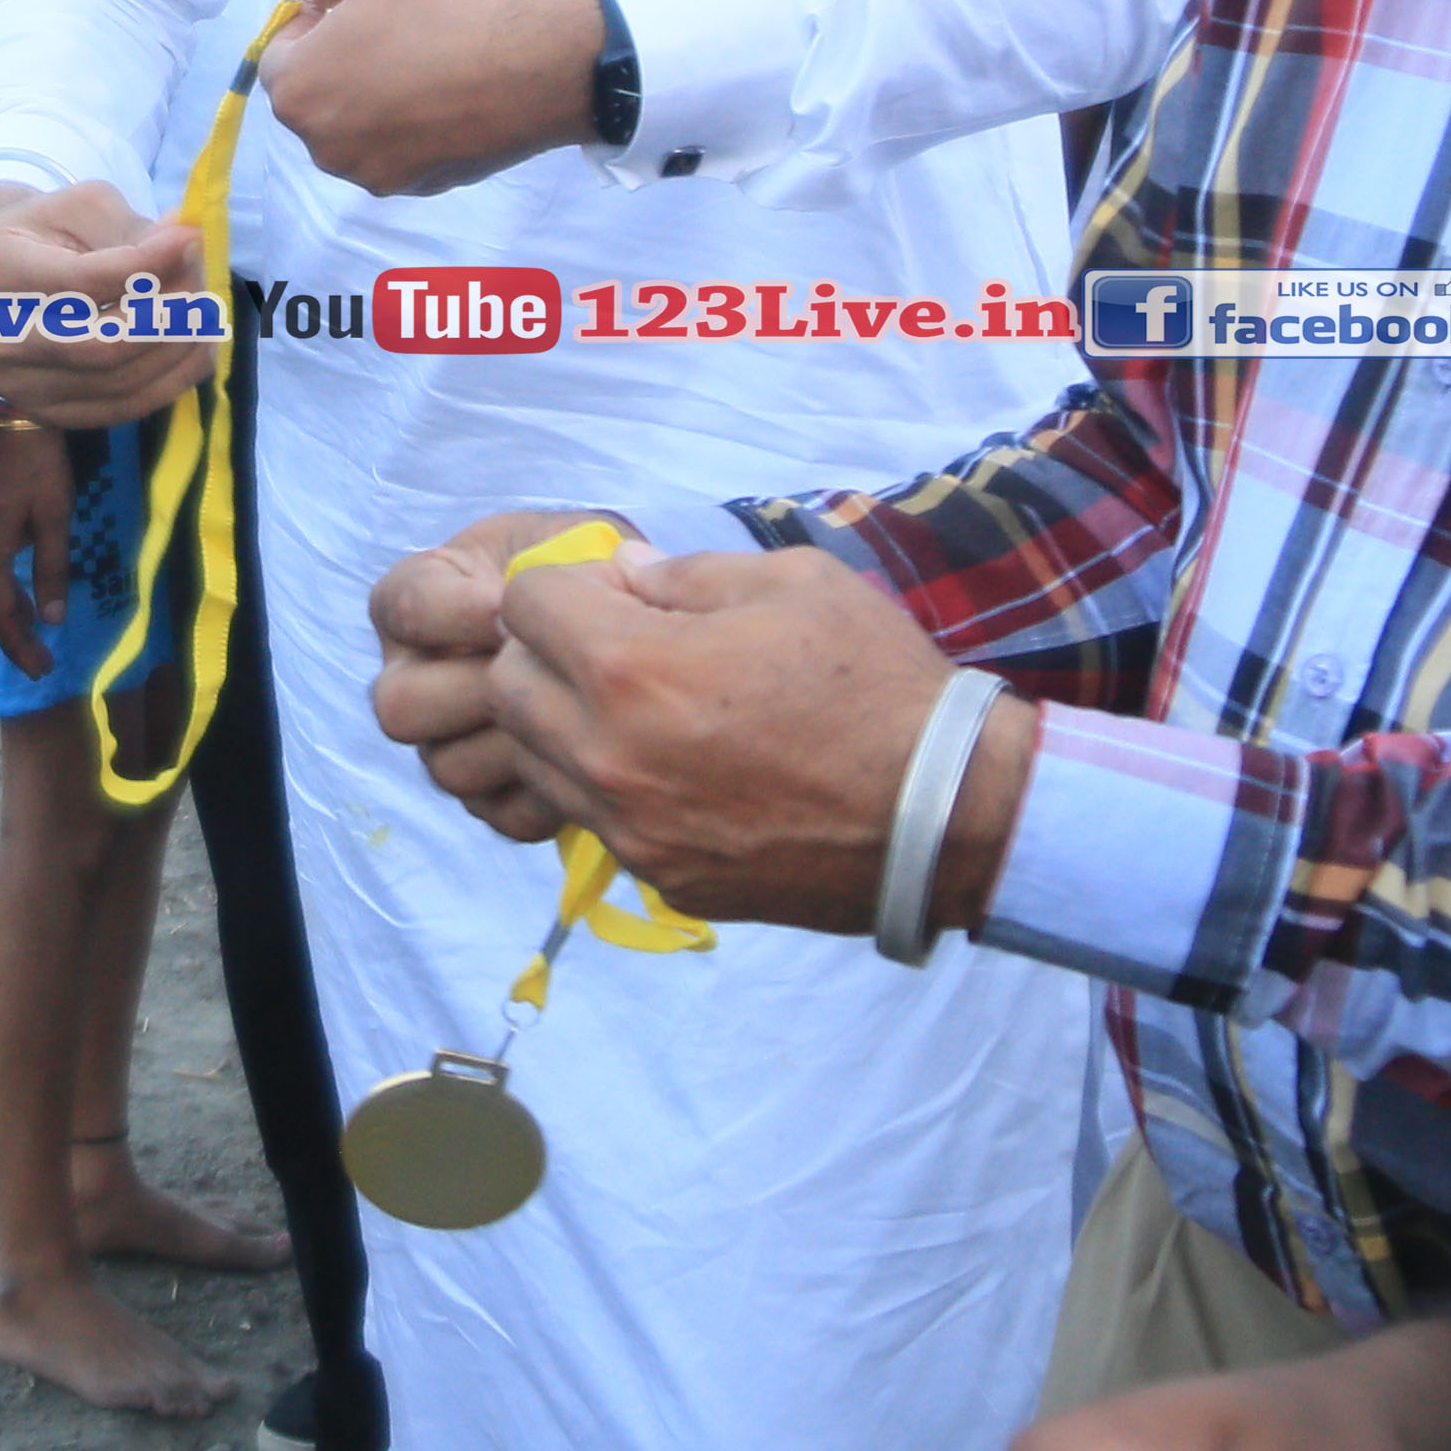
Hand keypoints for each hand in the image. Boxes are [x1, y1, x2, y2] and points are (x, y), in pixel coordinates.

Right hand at [0, 181, 215, 426]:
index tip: (191, 241)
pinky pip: (124, 408)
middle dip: (167, 313)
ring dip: (179, 346)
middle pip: (100, 346)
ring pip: (119, 381)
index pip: (79, 283)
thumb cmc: (46, 231)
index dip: (145, 267)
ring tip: (205, 308)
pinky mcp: (48, 415)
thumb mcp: (80, 208)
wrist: (2, 275)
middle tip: (201, 278)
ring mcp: (17, 388)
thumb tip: (186, 244)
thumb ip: (131, 226)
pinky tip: (197, 347)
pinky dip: (172, 380)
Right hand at [0, 418, 76, 679]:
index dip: (20, 645)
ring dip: (13, 609)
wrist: (14, 413)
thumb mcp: (54, 516)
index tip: (41, 668)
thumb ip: (51, 567)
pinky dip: (8, 584)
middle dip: (16, 635)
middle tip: (40, 661)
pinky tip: (24, 587)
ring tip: (36, 630)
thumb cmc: (38, 464)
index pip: (1, 612)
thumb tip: (52, 619)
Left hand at [258, 0, 600, 198]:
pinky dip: (415, 119)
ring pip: (358, 123)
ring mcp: (380, 177)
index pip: (280, 51)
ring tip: (433, 51)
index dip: (318, 17)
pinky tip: (457, 85)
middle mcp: (327, 150)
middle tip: (401, 19)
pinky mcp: (428, 187)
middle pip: (316, 93)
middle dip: (343, 57)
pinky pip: (401, 145)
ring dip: (377, 90)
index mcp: (300, 93)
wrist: (554, 57)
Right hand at [363, 511, 613, 842]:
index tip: (508, 609)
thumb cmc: (588, 573)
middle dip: (477, 688)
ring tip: (574, 714)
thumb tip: (578, 586)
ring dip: (515, 741)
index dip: (453, 612)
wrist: (626, 636)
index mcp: (419, 599)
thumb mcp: (571, 539)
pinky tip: (588, 759)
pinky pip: (498, 811)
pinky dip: (545, 794)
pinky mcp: (487, 798)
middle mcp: (413, 677)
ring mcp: (443, 743)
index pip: (402, 607)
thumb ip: (563, 554)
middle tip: (539, 672)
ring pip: (447, 767)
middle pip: (399, 706)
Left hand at [486, 540, 984, 933]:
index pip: (523, 608)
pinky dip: (614, 789)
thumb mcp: (792, 583)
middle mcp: (609, 757)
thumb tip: (622, 575)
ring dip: (565, 726)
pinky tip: (683, 769)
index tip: (615, 594)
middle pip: (506, 690)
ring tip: (645, 711)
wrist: (944, 814)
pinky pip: (597, 821)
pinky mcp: (662, 877)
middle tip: (616, 647)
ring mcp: (631, 830)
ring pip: (537, 765)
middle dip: (544, 655)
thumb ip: (685, 573)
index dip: (565, 588)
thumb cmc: (874, 682)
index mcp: (631, 671)